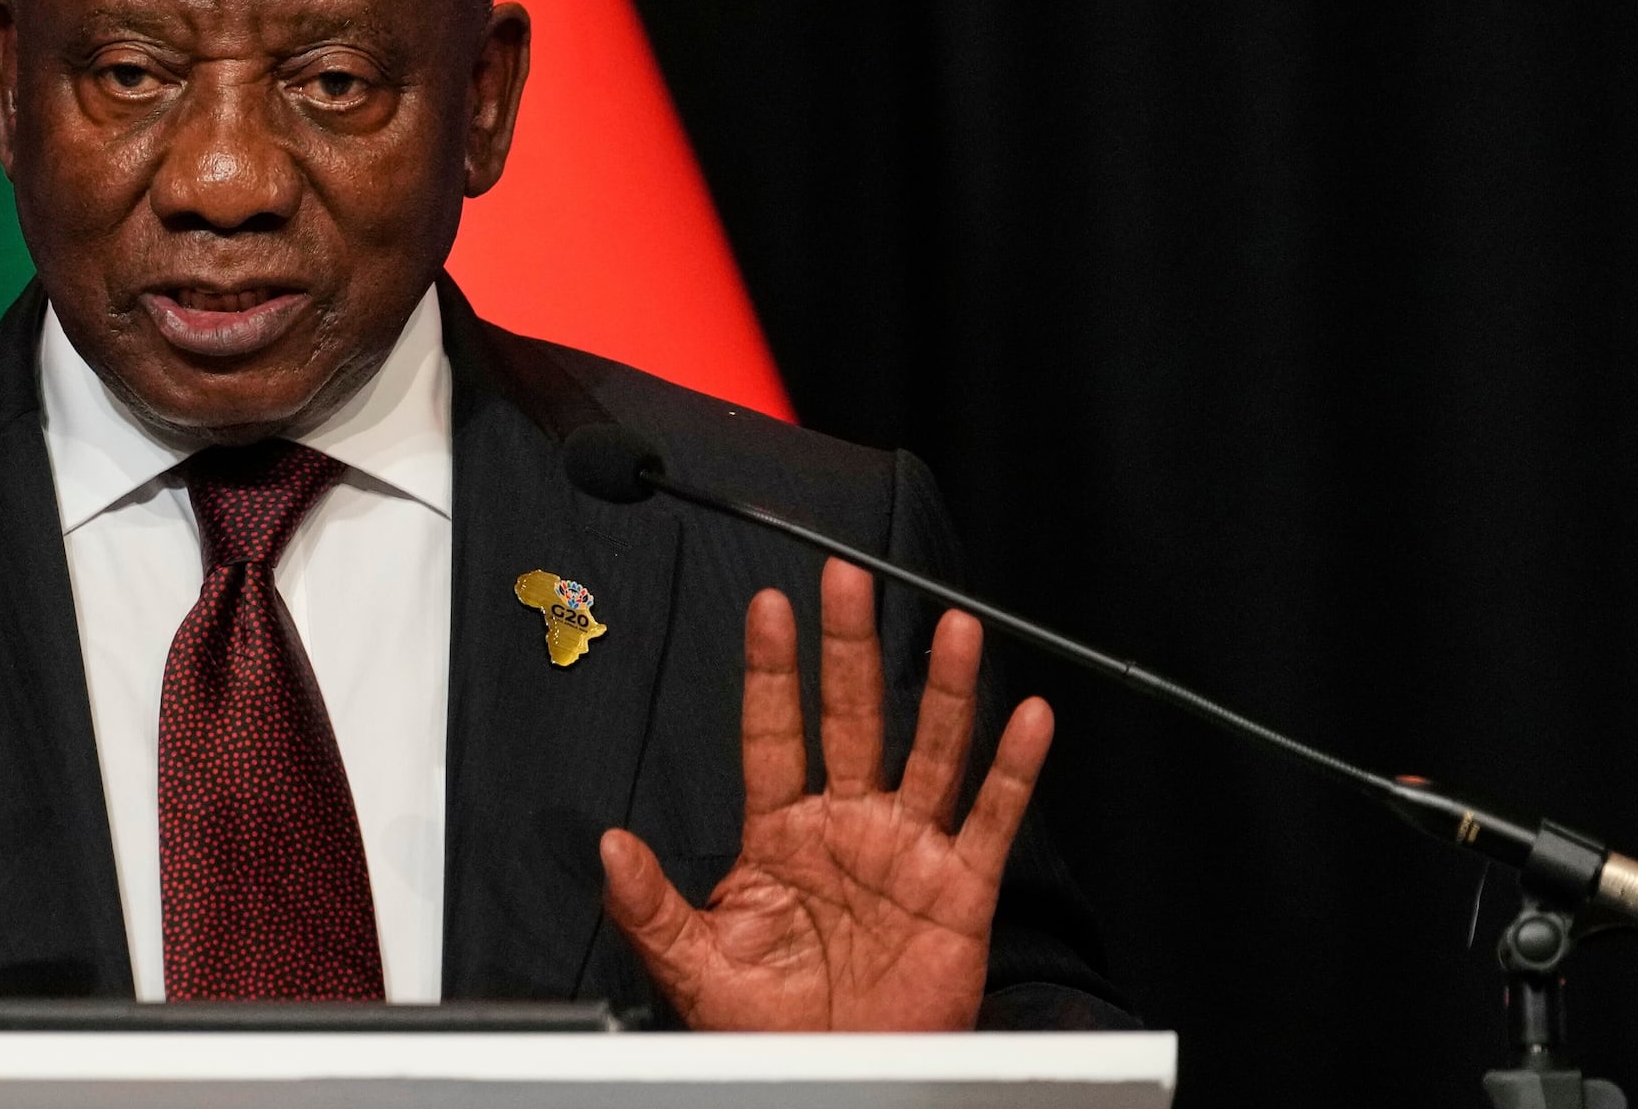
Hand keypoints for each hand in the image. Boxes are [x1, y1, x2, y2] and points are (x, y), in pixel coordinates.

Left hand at [598, 559, 1053, 1030]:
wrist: (836, 1079)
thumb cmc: (768, 1030)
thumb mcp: (696, 966)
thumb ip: (651, 905)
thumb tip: (610, 847)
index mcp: (780, 833)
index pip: (773, 733)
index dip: (771, 671)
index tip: (767, 606)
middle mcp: (847, 826)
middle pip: (852, 717)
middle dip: (850, 647)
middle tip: (849, 578)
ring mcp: (906, 851)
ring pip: (929, 751)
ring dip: (943, 689)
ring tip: (952, 626)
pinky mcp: (959, 889)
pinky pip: (990, 819)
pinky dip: (1012, 769)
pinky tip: (1027, 718)